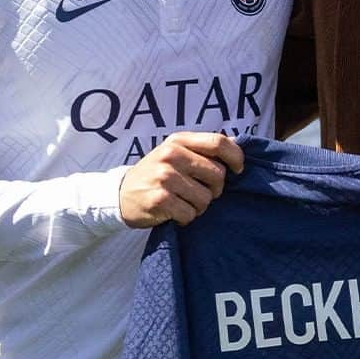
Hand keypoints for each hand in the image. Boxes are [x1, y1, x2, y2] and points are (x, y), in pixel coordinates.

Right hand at [119, 132, 244, 227]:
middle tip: (198, 193)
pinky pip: (190, 213)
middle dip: (214, 189)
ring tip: (183, 202)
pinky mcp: (160, 199)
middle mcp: (171, 155)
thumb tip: (237, 151)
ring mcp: (165, 177)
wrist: (120, 194)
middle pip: (217, 175)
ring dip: (198, 206)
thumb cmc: (155, 175)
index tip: (238, 170)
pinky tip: (173, 212)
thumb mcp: (174, 154)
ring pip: (206, 198)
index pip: (218, 142)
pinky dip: (186, 217)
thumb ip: (201, 151)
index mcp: (178, 141)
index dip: (236, 157)